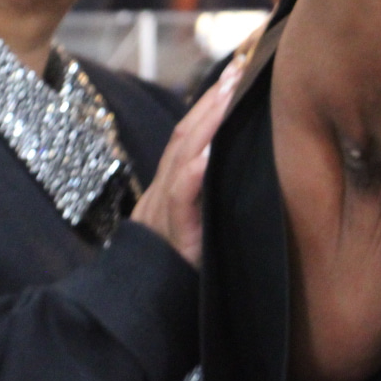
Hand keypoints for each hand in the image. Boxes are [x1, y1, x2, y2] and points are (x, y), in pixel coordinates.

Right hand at [129, 53, 247, 267]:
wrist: (140, 310)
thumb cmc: (176, 274)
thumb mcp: (194, 229)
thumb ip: (206, 201)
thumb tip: (232, 170)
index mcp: (171, 189)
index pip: (189, 137)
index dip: (209, 106)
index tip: (235, 76)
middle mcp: (165, 193)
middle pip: (185, 136)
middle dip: (211, 101)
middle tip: (240, 70)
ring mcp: (165, 212)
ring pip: (182, 158)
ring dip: (207, 123)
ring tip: (229, 94)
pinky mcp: (172, 236)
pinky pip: (180, 200)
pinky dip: (192, 175)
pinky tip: (208, 155)